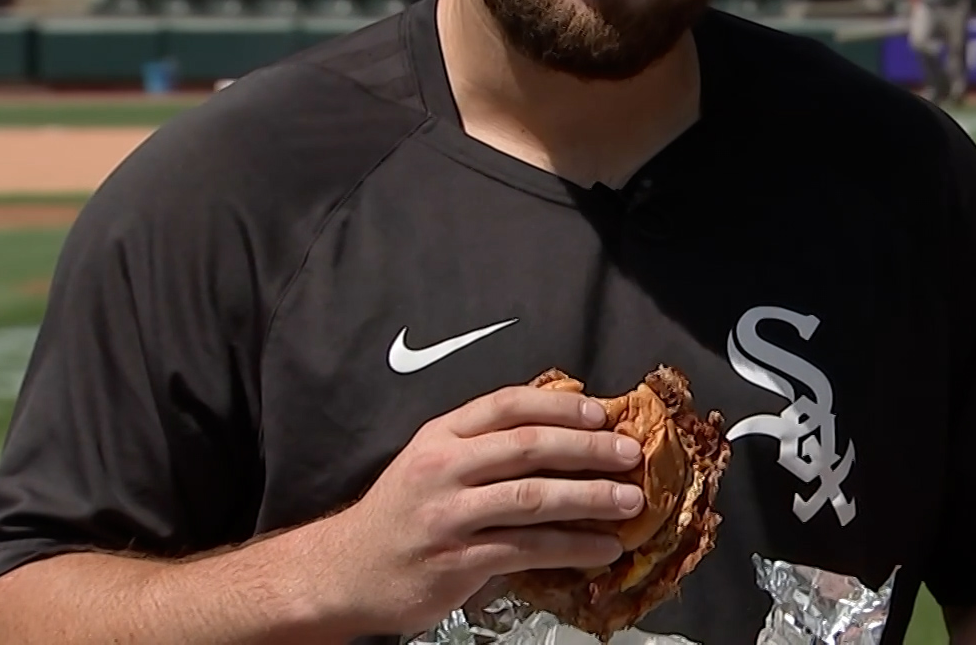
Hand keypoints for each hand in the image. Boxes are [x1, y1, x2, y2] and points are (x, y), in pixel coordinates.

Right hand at [304, 385, 645, 635]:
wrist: (345, 571)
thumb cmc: (400, 514)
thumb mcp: (430, 461)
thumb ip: (483, 444)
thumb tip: (560, 430)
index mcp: (441, 435)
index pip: (507, 405)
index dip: (559, 405)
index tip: (600, 412)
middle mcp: (444, 468)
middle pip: (529, 446)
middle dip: (588, 448)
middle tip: (629, 454)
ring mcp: (450, 515)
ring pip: (534, 497)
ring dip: (590, 498)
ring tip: (630, 501)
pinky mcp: (459, 559)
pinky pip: (528, 548)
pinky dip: (572, 547)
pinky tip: (601, 548)